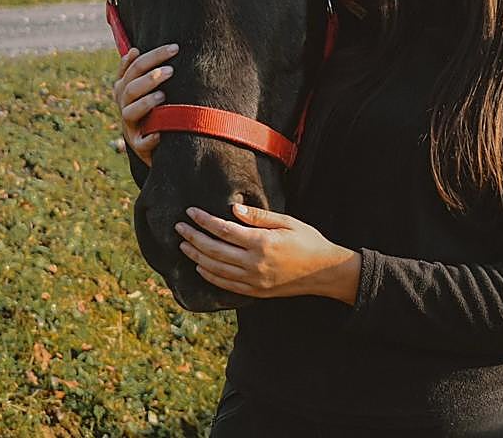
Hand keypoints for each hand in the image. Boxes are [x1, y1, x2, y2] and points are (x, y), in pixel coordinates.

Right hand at [112, 43, 177, 163]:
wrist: (159, 144)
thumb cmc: (159, 108)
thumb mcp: (152, 87)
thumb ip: (149, 69)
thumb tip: (138, 47)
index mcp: (126, 89)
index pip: (133, 68)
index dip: (151, 57)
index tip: (174, 48)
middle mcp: (125, 105)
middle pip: (130, 88)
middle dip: (149, 77)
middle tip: (171, 70)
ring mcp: (130, 126)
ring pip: (129, 112)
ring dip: (145, 103)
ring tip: (162, 96)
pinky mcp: (139, 146)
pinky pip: (140, 143)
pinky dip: (149, 138)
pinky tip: (159, 134)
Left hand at [175, 205, 361, 303]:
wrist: (324, 271)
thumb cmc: (308, 241)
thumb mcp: (288, 221)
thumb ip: (260, 217)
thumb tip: (233, 210)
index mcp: (262, 242)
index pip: (223, 230)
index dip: (204, 221)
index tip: (190, 212)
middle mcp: (254, 263)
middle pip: (213, 250)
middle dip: (192, 238)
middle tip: (178, 228)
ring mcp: (253, 280)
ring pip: (215, 269)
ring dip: (195, 256)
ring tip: (183, 245)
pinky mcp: (254, 292)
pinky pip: (225, 284)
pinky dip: (209, 275)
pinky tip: (199, 266)